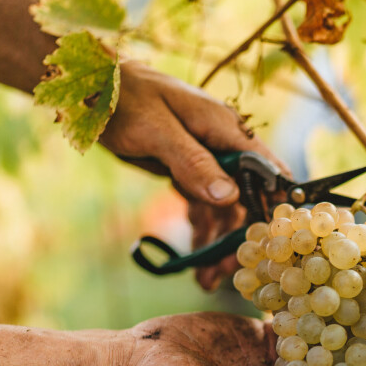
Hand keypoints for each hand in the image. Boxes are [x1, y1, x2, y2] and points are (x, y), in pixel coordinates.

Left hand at [101, 61, 286, 289]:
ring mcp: (205, 159)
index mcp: (224, 129)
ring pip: (223, 207)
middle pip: (245, 196)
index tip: (273, 240)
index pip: (265, 168)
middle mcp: (221, 145)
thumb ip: (194, 162)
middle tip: (228, 271)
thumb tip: (229, 196)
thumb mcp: (157, 131)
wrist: (91, 86)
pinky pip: (202, 205)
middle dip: (239, 235)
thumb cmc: (124, 98)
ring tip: (207, 279)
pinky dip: (200, 230)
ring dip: (217, 241)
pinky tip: (195, 258)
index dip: (274, 203)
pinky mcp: (187, 169)